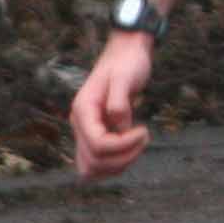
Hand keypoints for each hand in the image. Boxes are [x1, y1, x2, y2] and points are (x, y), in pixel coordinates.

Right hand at [70, 35, 155, 180]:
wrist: (125, 54)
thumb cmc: (127, 62)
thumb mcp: (125, 76)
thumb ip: (120, 101)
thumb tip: (119, 127)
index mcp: (83, 110)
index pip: (97, 145)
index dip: (123, 146)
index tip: (143, 131)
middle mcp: (80, 124)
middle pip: (94, 162)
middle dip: (123, 157)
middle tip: (143, 137)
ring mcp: (86, 132)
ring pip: (92, 168)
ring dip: (119, 164)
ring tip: (138, 144)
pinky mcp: (96, 136)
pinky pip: (98, 163)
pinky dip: (116, 164)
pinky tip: (132, 147)